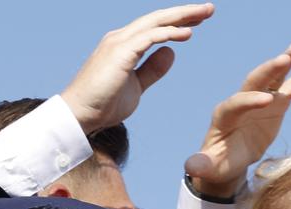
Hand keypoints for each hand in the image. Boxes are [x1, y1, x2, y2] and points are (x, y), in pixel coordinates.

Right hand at [61, 3, 214, 133]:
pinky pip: (149, 37)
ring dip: (182, 17)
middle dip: (185, 12)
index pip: (155, 27)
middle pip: (158, 18)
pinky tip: (188, 33)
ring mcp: (119, 43)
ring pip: (155, 22)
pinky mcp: (120, 53)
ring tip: (205, 14)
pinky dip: (169, 33)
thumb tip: (171, 52)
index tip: (198, 21)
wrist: (81, 115)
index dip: (177, 22)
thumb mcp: (137, 86)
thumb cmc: (104, 104)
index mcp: (125, 45)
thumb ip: (152, 69)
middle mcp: (121, 38)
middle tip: (209, 8)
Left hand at [185, 44, 290, 196]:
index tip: (267, 101)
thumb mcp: (209, 167)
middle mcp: (241, 102)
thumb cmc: (217, 164)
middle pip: (254, 82)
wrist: (228, 160)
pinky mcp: (276, 104)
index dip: (250, 101)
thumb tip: (191, 168)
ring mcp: (260, 100)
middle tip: (284, 59)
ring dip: (285, 63)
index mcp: (224, 116)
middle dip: (268, 71)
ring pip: (273, 79)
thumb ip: (201, 165)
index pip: (237, 103)